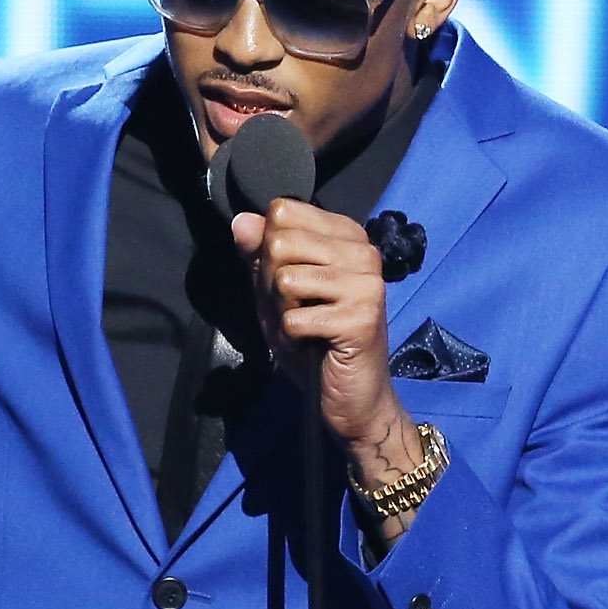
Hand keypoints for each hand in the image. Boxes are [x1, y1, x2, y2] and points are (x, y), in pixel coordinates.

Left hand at [232, 199, 430, 509]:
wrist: (352, 397)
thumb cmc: (315, 340)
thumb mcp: (277, 293)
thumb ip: (259, 255)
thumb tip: (240, 220)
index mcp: (347, 235)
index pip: (282, 212)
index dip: (268, 251)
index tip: (292, 284)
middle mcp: (364, 251)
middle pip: (279, 242)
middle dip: (271, 284)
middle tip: (297, 311)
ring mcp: (367, 283)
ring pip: (284, 279)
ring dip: (283, 313)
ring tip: (307, 328)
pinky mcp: (362, 318)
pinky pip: (294, 319)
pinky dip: (293, 339)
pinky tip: (315, 345)